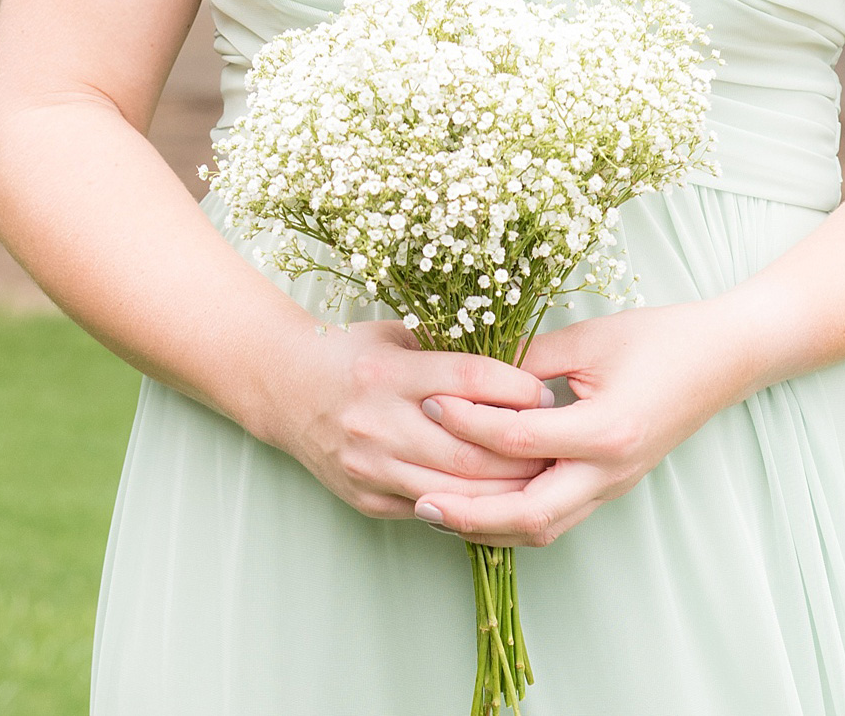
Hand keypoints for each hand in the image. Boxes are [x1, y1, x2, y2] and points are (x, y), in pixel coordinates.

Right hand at [270, 318, 557, 521]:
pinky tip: (500, 501)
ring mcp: (371, 467)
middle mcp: (378, 422)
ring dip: (504, 490)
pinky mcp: (367, 499)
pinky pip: (431, 512)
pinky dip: (470, 509)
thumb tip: (518, 365)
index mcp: (388, 370)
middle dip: (520, 452)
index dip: (514, 389)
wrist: (286, 390)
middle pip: (467, 449)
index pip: (467, 381)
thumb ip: (447, 349)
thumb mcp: (396, 332)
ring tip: (539, 479)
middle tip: (558, 446)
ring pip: (454, 491)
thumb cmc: (352, 352)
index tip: (544, 391)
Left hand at [412, 300, 741, 548]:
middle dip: (469, 514)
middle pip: (528, 514)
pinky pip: (557, 517)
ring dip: (489, 527)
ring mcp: (614, 487)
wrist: (722, 358)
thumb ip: (530, 360)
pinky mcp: (613, 487)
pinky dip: (516, 518)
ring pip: (542, 528)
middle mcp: (609, 472)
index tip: (431, 402)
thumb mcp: (590, 338)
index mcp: (605, 430)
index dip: (469, 423)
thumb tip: (473, 375)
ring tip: (440, 513)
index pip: (520, 441)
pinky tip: (482, 504)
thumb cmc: (658, 337)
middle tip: (420, 502)